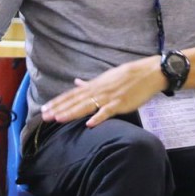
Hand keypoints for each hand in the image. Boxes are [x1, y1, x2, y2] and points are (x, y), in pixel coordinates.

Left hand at [41, 56, 166, 127]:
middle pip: (76, 101)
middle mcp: (99, 90)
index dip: (58, 101)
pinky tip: (89, 123)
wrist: (151, 72)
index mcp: (96, 85)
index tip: (44, 108)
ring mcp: (110, 97)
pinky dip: (98, 117)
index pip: (72, 94)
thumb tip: (77, 83)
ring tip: (58, 118)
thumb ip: (91, 83)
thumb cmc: (130, 75)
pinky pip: (108, 111)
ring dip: (72, 112)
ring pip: (87, 106)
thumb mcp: (108, 76)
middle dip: (59, 109)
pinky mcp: (121, 103)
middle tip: (44, 117)